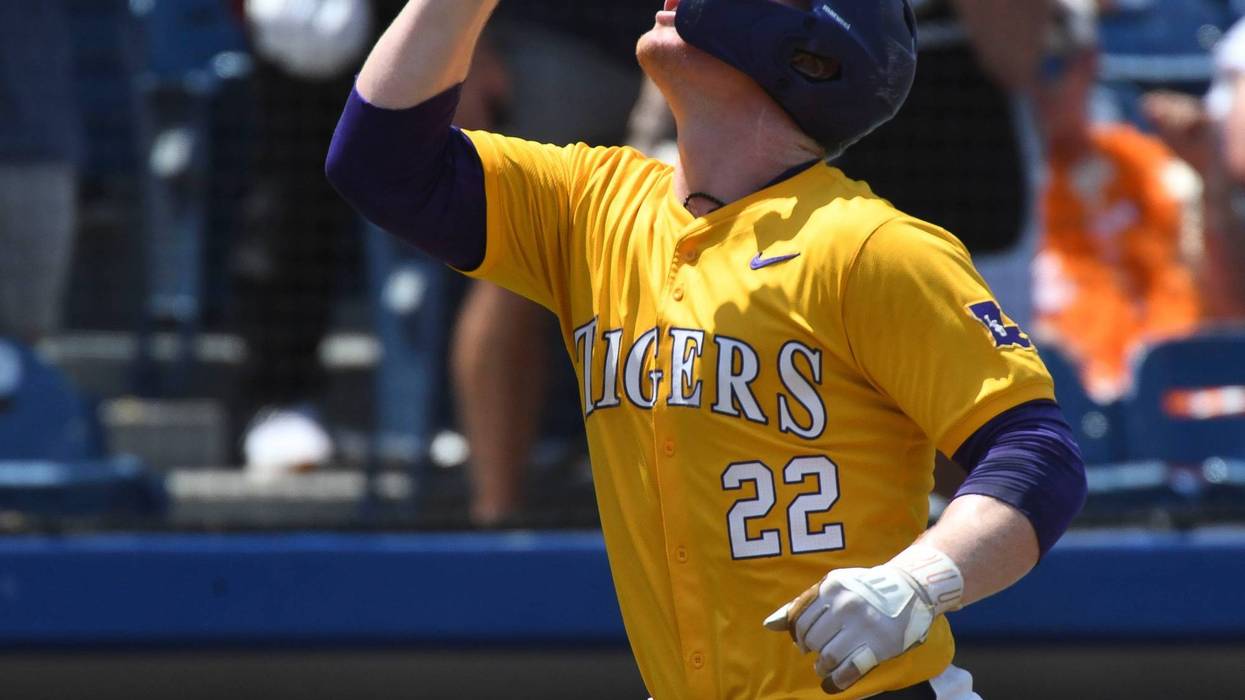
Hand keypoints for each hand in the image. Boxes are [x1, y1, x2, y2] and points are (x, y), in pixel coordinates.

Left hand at [763, 545, 963, 693]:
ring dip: (822, 666)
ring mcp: (863, 626)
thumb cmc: (864, 589)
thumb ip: (802, 604)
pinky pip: (849, 670)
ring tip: (825, 665)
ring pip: (828, 656)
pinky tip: (832, 682)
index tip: (804, 640)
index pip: (799, 618)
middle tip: (816, 652)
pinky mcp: (878, 646)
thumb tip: (769, 625)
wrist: (910, 589)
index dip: (798, 634)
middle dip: (810, 650)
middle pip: (812, 639)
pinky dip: (836, 681)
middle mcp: (846, 604)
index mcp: (831, 587)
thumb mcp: (833, 586)